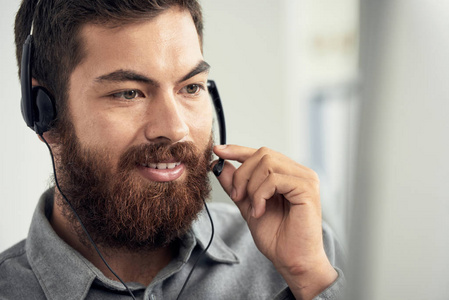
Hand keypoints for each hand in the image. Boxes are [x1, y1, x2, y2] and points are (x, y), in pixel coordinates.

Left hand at [213, 145, 337, 299]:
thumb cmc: (276, 237)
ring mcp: (306, 179)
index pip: (262, 153)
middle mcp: (299, 172)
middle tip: (237, 196)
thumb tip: (220, 163)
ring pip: (267, 163)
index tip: (218, 151)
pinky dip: (260, 194)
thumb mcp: (248, 205)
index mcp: (288, 174)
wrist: (292, 261)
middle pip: (263, 154)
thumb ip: (236, 185)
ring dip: (251, 186)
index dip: (238, 150)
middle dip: (242, 174)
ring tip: (253, 208)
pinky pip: (274, 179)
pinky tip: (260, 211)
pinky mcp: (307, 189)